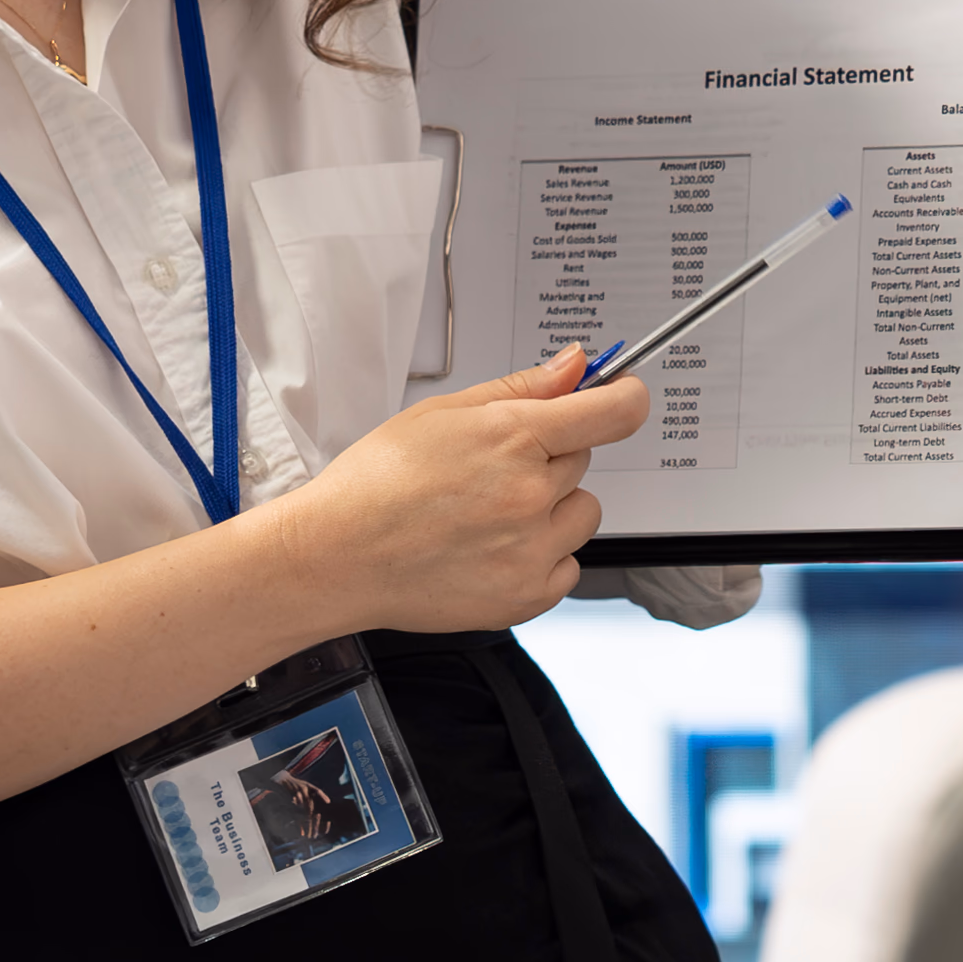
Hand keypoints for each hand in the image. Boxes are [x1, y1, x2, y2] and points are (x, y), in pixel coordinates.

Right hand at [282, 344, 646, 630]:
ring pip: (583, 513)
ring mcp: (531, 550)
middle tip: (491, 470)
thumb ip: (520, 388)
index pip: (612, 412)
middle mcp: (530, 496)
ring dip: (552, 509)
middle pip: (583, 461)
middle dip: (549, 458)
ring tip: (490, 514)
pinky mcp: (527, 595)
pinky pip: (569, 564)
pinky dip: (542, 556)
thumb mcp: (443, 413)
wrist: (338, 556)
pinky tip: (493, 548)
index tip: (622, 396)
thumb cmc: (376, 484)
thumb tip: (576, 366)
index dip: (624, 397)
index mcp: (512, 438)